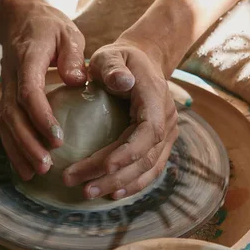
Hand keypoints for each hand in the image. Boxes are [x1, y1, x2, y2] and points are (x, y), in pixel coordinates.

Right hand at [0, 0, 85, 180]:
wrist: (18, 19)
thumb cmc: (49, 27)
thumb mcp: (67, 32)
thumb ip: (72, 55)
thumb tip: (78, 80)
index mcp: (27, 58)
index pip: (29, 92)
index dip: (40, 117)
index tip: (57, 139)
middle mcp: (11, 76)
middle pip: (12, 114)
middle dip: (27, 143)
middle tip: (46, 165)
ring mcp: (5, 88)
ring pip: (5, 124)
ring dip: (18, 150)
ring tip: (36, 173)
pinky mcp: (6, 98)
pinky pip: (5, 126)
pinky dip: (13, 148)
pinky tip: (25, 168)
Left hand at [63, 36, 178, 198]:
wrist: (141, 62)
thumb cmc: (120, 59)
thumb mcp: (111, 55)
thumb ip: (113, 67)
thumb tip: (122, 81)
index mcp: (156, 100)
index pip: (146, 133)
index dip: (126, 154)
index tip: (100, 168)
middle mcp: (167, 120)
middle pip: (144, 157)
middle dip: (114, 176)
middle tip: (82, 188)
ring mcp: (166, 134)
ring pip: (148, 168)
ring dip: (120, 185)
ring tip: (90, 194)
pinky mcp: (160, 144)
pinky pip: (149, 169)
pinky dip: (132, 184)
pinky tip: (111, 194)